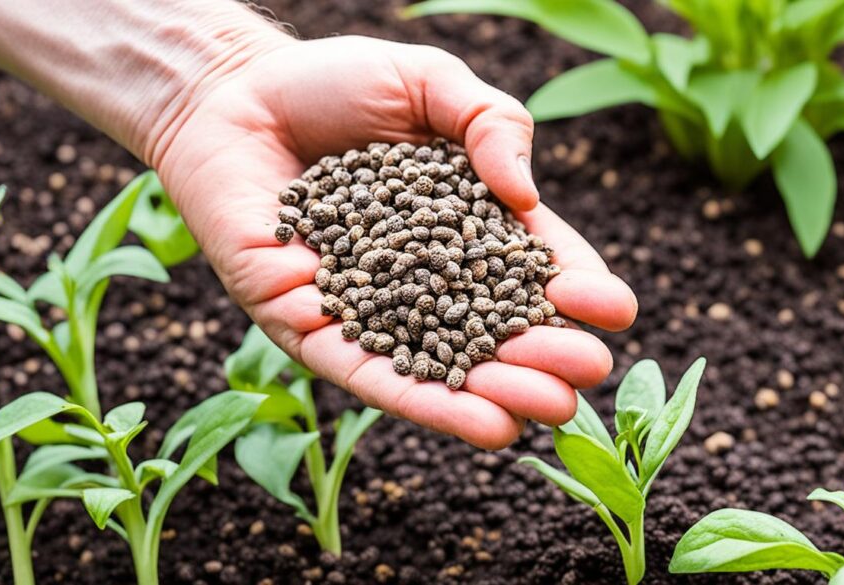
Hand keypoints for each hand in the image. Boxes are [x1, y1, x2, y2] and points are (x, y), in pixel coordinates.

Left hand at [152, 35, 637, 448]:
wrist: (231, 94)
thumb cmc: (332, 83)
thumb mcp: (429, 83)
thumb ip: (489, 122)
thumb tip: (524, 197)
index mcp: (462, 225)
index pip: (530, 267)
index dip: (574, 289)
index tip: (611, 307)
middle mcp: (420, 278)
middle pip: (492, 329)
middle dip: (544, 354)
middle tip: (587, 368)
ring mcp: (366, 308)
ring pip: (440, 367)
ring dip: (498, 394)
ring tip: (546, 409)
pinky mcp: (309, 326)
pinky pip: (369, 374)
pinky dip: (425, 401)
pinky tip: (483, 425)